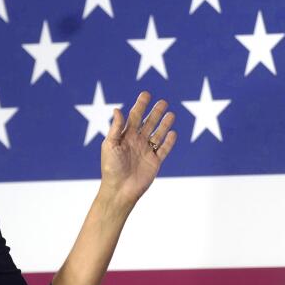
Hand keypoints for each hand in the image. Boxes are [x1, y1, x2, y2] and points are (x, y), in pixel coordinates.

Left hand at [101, 91, 175, 207]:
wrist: (119, 190)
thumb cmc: (110, 168)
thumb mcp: (110, 145)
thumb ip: (116, 128)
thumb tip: (118, 108)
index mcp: (125, 136)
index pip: (134, 117)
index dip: (140, 105)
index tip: (146, 94)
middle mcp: (137, 141)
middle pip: (149, 123)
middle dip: (156, 112)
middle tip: (163, 102)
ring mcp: (146, 151)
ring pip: (158, 134)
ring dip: (165, 124)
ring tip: (171, 114)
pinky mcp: (155, 162)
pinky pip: (164, 149)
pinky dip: (169, 141)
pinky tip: (174, 133)